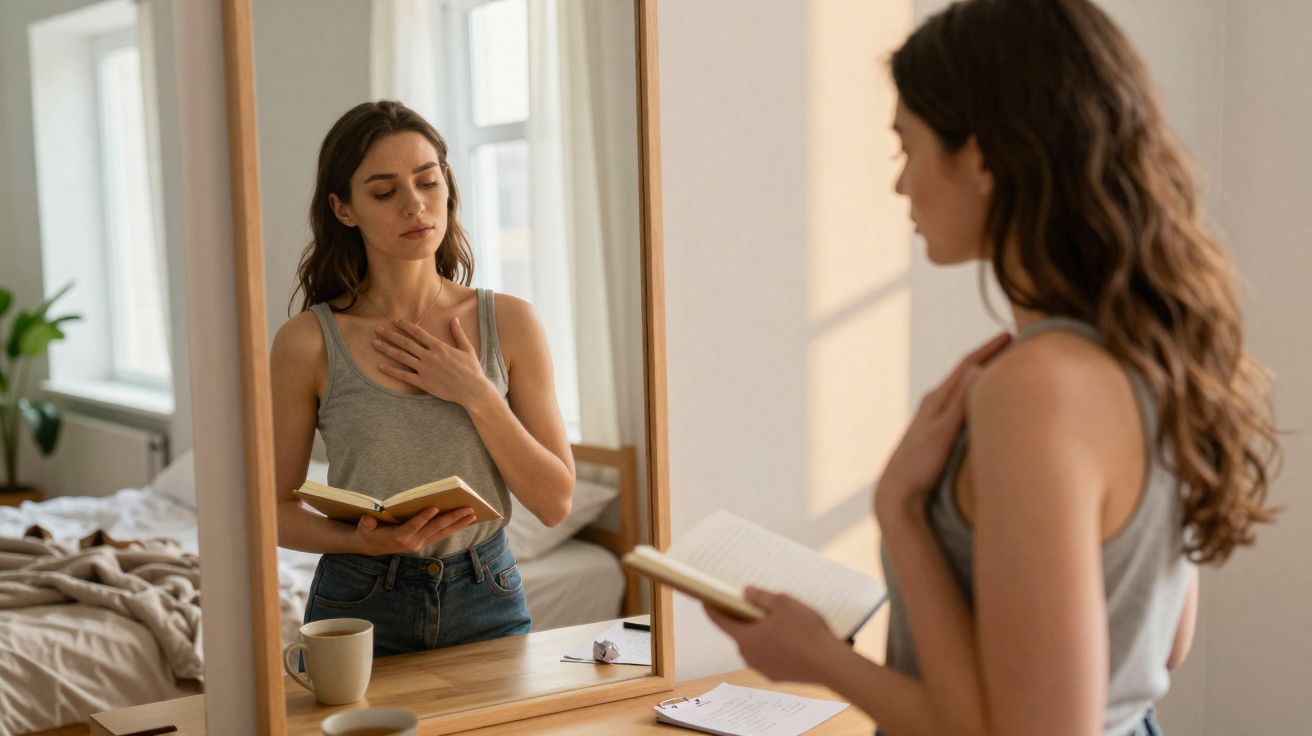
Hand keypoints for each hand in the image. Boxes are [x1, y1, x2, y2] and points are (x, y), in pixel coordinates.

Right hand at [353, 506, 475, 554]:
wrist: (371, 546)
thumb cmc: (368, 532)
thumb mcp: (364, 528)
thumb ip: (367, 524)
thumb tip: (367, 519)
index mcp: (399, 537)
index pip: (413, 526)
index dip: (423, 518)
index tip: (434, 508)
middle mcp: (413, 542)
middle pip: (434, 529)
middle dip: (451, 518)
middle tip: (467, 509)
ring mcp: (420, 543)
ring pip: (442, 533)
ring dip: (458, 524)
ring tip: (472, 515)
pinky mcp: (424, 542)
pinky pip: (441, 535)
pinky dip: (454, 528)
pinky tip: (465, 521)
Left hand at [373, 317, 491, 406]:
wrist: (473, 390)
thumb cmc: (472, 369)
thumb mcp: (467, 348)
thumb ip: (458, 333)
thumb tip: (454, 318)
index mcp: (439, 346)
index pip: (418, 333)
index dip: (405, 326)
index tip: (394, 320)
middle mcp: (429, 356)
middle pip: (406, 343)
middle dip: (390, 335)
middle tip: (377, 330)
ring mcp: (425, 369)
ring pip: (402, 357)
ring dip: (387, 349)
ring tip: (375, 344)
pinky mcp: (423, 382)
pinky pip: (404, 375)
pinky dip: (391, 370)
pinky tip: (380, 366)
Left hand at [704, 587, 843, 683]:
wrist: (830, 664)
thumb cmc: (806, 633)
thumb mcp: (784, 604)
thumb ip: (761, 597)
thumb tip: (746, 592)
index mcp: (746, 638)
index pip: (720, 621)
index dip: (711, 608)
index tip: (705, 599)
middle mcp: (750, 656)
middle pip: (739, 633)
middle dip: (742, 618)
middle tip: (750, 604)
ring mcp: (763, 668)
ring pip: (755, 646)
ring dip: (759, 633)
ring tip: (775, 619)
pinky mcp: (777, 676)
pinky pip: (769, 656)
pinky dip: (772, 646)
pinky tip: (788, 637)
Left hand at [874, 332, 1010, 525]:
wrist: (897, 490)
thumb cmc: (920, 463)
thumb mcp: (943, 432)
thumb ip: (960, 403)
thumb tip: (977, 369)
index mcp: (936, 399)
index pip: (967, 365)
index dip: (989, 349)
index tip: (1011, 334)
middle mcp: (933, 403)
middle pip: (965, 373)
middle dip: (988, 357)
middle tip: (1012, 344)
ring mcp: (932, 417)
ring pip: (961, 388)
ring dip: (980, 375)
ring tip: (1002, 367)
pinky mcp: (933, 431)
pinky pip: (958, 404)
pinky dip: (973, 394)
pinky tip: (980, 401)